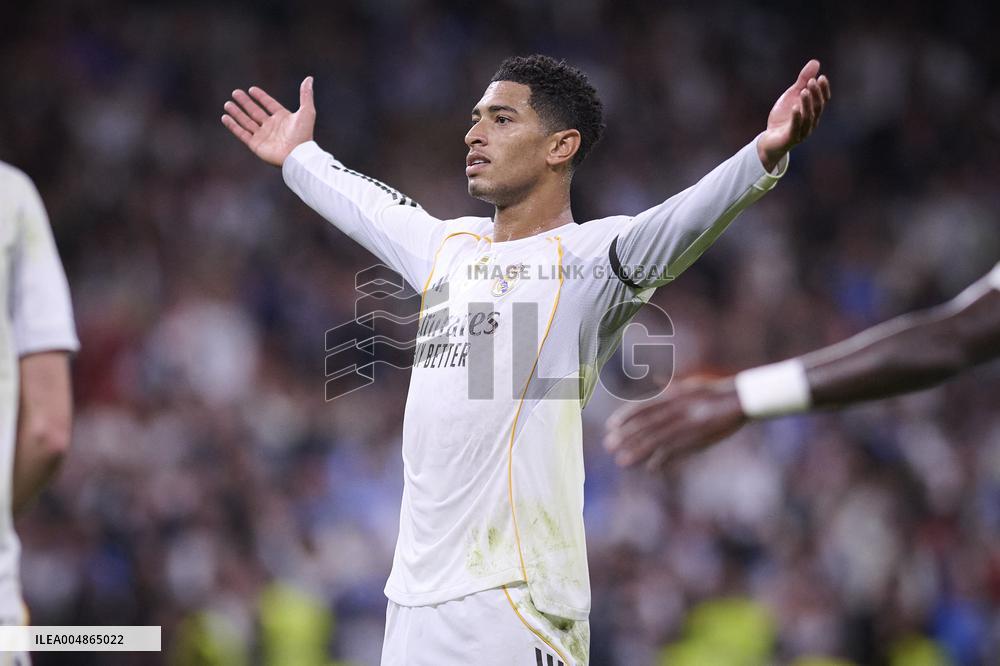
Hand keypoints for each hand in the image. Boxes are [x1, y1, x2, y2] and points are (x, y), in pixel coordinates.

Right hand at [222, 77, 315, 166]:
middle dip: (245, 103)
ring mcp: (263, 136)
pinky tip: (225, 117)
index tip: (251, 89)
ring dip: (237, 113)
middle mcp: (272, 127)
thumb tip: (309, 78)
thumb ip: (305, 95)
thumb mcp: (307, 111)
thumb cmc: (303, 135)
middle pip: (255, 112)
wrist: (297, 155)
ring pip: (246, 122)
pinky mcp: (256, 145)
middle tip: (235, 92)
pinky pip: (242, 133)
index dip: (261, 97)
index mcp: (283, 118)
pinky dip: (233, 126)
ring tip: (227, 104)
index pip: (269, 104)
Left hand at [603, 376, 747, 470]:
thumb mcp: (690, 384)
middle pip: (646, 425)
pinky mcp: (699, 438)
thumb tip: (655, 378)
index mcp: (673, 396)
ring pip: (657, 440)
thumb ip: (670, 385)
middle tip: (608, 446)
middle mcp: (677, 409)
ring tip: (622, 462)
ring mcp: (687, 425)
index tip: (610, 426)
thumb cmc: (715, 391)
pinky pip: (677, 450)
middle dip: (626, 437)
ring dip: (638, 452)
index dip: (625, 417)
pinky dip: (663, 459)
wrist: (741, 400)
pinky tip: (650, 468)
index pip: (643, 407)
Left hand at [757, 60, 831, 171]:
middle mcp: (811, 122)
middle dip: (815, 94)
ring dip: (807, 104)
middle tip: (811, 82)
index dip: (823, 90)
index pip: (823, 100)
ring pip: (808, 117)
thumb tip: (816, 62)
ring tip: (803, 91)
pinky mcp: (790, 138)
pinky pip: (796, 128)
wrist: (769, 139)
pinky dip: (796, 118)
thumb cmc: (783, 117)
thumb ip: (803, 80)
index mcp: (813, 111)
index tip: (822, 77)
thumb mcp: (792, 95)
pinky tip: (795, 108)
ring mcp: (802, 131)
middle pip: (817, 108)